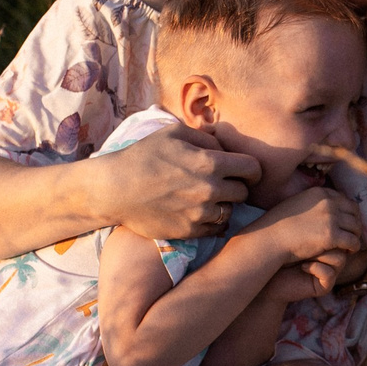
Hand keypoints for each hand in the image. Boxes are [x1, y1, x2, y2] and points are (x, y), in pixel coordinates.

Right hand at [95, 123, 259, 239]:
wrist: (114, 190)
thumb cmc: (143, 156)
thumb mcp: (175, 133)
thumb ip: (206, 139)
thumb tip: (224, 148)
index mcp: (210, 163)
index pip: (253, 169)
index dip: (252, 169)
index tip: (245, 171)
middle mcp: (210, 190)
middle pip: (244, 193)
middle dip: (236, 186)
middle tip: (222, 184)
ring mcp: (200, 214)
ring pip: (230, 212)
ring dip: (223, 205)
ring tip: (206, 198)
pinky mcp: (189, 232)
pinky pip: (215, 229)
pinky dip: (212, 221)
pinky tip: (199, 212)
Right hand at [249, 186, 362, 266]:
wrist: (270, 239)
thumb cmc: (278, 225)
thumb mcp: (296, 203)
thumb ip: (311, 203)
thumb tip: (320, 205)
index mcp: (320, 193)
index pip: (345, 200)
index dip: (348, 212)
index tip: (346, 222)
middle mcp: (329, 202)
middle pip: (354, 212)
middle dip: (354, 223)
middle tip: (351, 234)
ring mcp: (331, 218)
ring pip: (356, 227)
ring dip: (355, 236)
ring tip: (350, 244)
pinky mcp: (332, 236)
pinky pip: (353, 241)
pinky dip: (353, 247)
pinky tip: (348, 251)